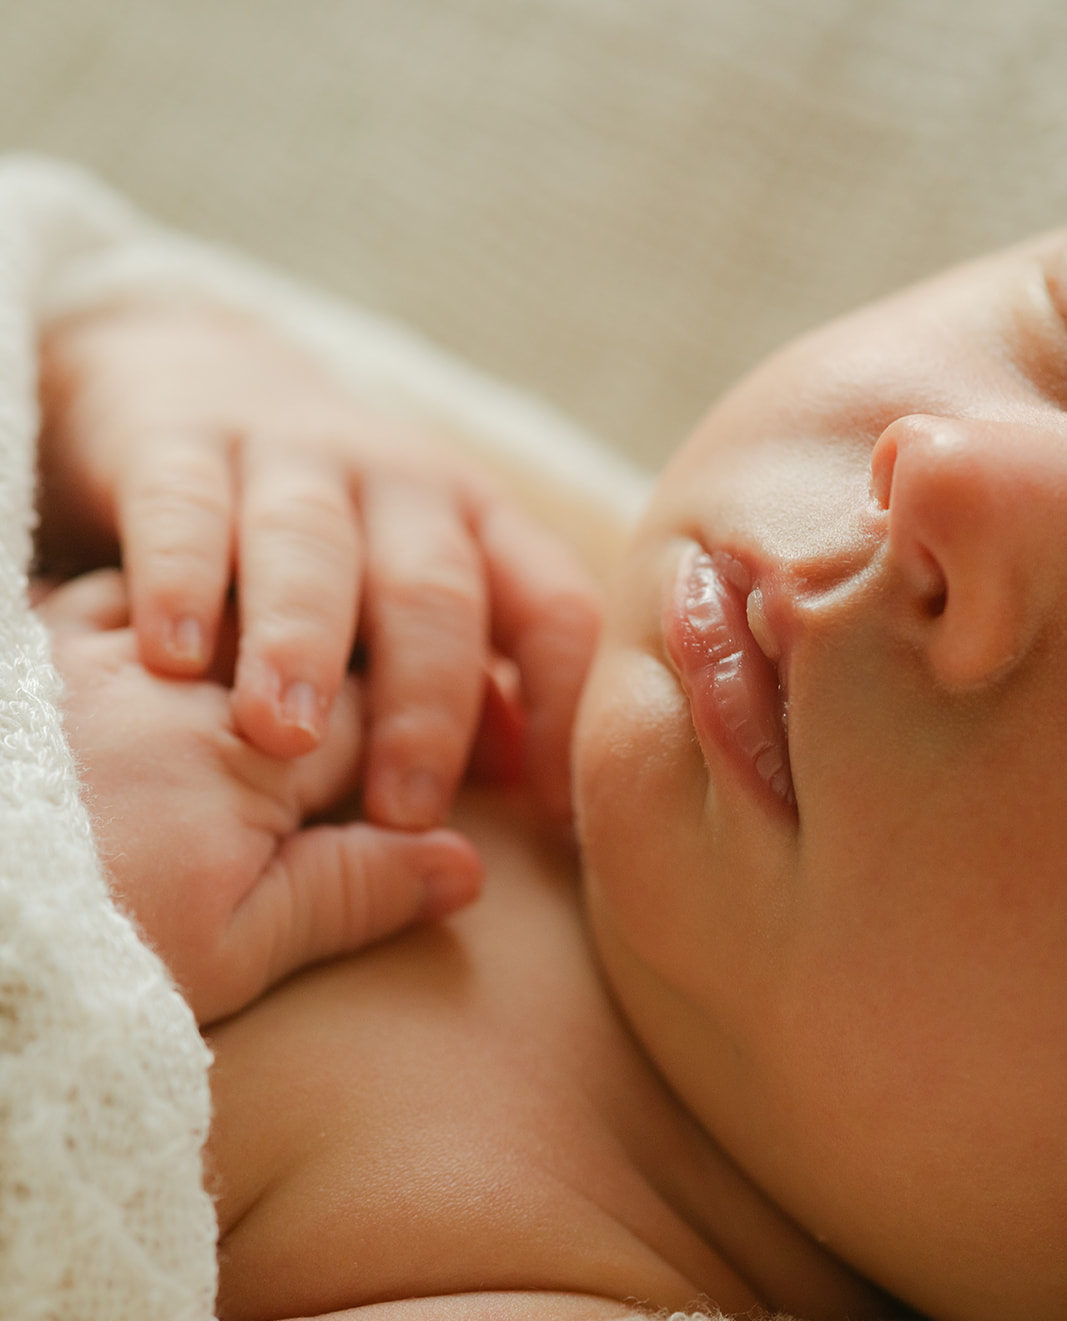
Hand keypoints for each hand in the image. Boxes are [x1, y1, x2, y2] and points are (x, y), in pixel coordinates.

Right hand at [36, 305, 601, 824]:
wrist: (186, 382)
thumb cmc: (322, 544)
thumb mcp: (404, 597)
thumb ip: (462, 679)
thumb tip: (521, 775)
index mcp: (478, 528)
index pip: (555, 609)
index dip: (564, 708)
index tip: (547, 815)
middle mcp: (402, 486)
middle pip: (434, 591)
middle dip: (425, 705)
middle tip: (404, 810)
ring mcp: (292, 457)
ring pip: (311, 546)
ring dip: (303, 642)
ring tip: (284, 737)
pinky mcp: (180, 444)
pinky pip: (184, 506)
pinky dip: (179, 579)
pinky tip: (174, 656)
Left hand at [37, 569, 482, 1023]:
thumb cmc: (85, 944)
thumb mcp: (227, 955)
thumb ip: (351, 894)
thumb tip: (463, 866)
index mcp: (245, 754)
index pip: (377, 720)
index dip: (428, 741)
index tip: (438, 780)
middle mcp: (187, 674)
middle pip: (319, 636)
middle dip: (372, 672)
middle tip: (388, 732)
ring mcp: (105, 640)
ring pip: (231, 582)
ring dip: (282, 615)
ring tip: (297, 681)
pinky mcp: (38, 632)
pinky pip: (127, 585)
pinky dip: (178, 601)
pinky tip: (188, 643)